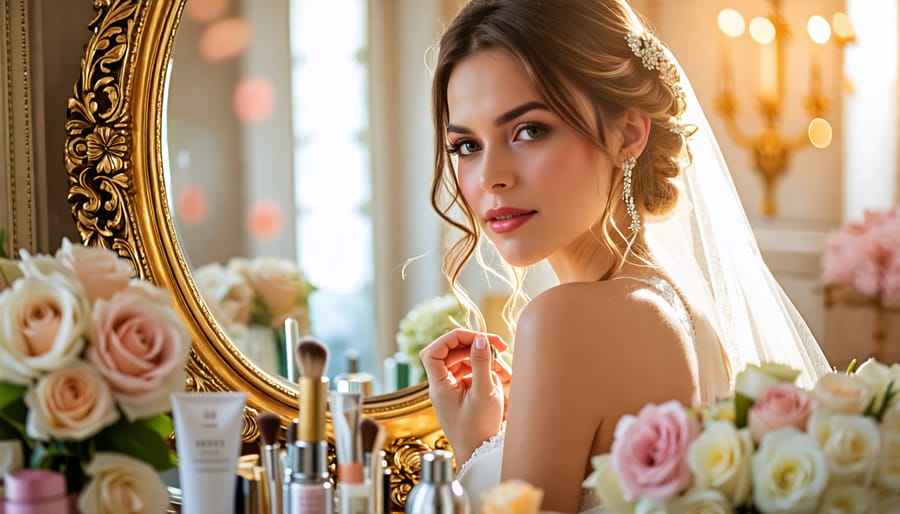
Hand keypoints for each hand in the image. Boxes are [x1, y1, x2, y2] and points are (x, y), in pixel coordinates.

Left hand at [420, 328, 510, 463]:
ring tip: (502, 368)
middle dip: (474, 346)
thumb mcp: (484, 393)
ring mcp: (450, 390)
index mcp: (439, 385)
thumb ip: (481, 363)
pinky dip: (483, 372)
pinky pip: (468, 374)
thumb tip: (480, 339)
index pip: (435, 351)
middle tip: (499, 346)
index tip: (477, 338)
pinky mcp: (460, 395)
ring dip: (482, 360)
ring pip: (462, 363)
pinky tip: (498, 378)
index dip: (454, 338)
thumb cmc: (479, 430)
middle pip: (450, 353)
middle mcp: (441, 386)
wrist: (478, 455)